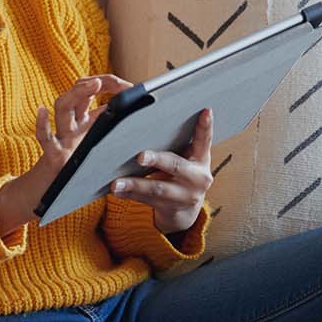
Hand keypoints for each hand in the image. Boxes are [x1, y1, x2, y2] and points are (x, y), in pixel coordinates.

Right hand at [0, 74, 132, 235]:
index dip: (109, 83)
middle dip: (95, 82)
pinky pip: (45, 138)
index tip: (130, 86)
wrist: (47, 197)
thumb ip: (111, 138)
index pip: (91, 91)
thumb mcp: (96, 152)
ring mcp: (61, 138)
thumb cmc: (76, 175)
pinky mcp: (53, 156)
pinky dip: (42, 125)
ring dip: (77, 93)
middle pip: (77, 92)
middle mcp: (71, 125)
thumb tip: (144, 130)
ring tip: (92, 85)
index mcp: (82, 122)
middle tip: (117, 83)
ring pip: (62, 106)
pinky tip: (42, 112)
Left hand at [112, 108, 213, 236]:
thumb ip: (177, 143)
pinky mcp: (170, 208)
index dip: (205, 126)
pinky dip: (129, 194)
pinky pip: (146, 200)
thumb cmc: (181, 174)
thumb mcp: (187, 159)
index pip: (204, 140)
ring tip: (116, 183)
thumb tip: (150, 122)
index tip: (204, 111)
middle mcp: (197, 178)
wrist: (185, 210)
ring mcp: (185, 196)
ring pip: (157, 188)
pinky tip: (116, 190)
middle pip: (175, 166)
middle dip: (157, 160)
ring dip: (135, 184)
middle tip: (140, 156)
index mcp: (201, 159)